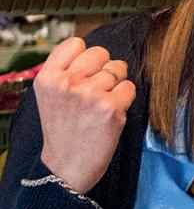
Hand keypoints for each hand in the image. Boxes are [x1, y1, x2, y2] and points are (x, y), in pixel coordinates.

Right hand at [33, 36, 135, 193]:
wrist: (68, 165)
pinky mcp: (110, 107)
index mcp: (48, 77)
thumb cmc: (64, 129)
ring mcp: (89, 94)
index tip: (86, 72)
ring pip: (118, 69)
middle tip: (98, 90)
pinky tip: (112, 112)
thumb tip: (94, 52)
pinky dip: (127, 98)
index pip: (76, 43)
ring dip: (116, 84)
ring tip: (102, 104)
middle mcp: (67, 82)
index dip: (86, 56)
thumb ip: (66, 71)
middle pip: (101, 53)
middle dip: (104, 68)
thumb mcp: (50, 95)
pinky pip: (130, 87)